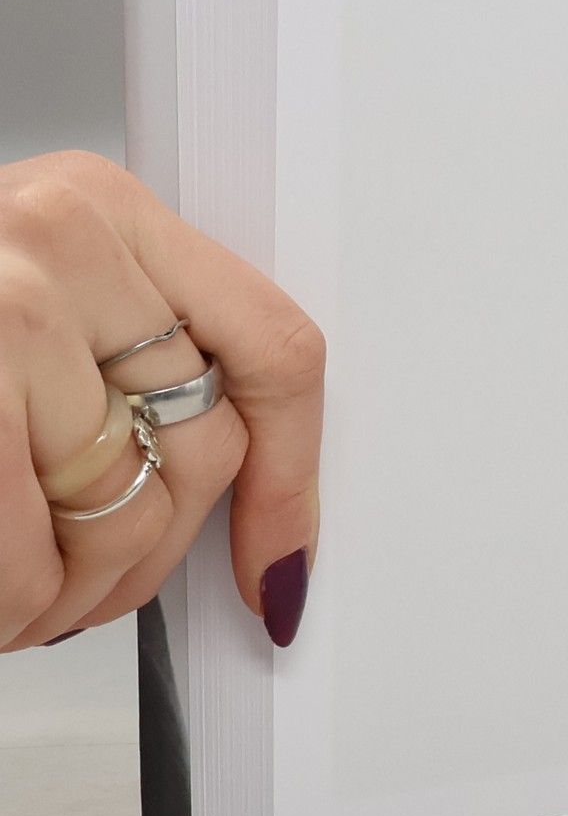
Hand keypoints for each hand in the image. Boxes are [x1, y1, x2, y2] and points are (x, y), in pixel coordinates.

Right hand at [0, 151, 323, 650]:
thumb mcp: (22, 304)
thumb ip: (119, 359)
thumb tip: (240, 492)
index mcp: (98, 208)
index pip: (272, 349)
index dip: (292, 478)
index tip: (278, 560)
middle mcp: (56, 238)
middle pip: (205, 449)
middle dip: (154, 556)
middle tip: (89, 592)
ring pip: (123, 514)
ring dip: (72, 595)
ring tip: (20, 598)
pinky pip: (28, 557)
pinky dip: (13, 607)